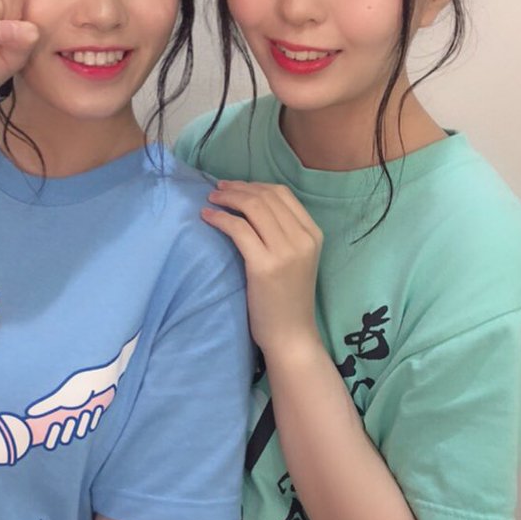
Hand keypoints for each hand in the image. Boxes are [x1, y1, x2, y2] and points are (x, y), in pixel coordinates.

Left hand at [202, 181, 323, 358]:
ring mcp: (285, 252)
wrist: (291, 334)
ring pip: (252, 208)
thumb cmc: (288, 299)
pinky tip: (207, 217)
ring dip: (227, 198)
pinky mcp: (264, 266)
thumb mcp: (297, 259)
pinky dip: (220, 218)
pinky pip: (238, 229)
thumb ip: (284, 233)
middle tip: (217, 190)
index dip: (254, 185)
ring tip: (210, 200)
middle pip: (265, 197)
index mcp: (313, 233)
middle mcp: (302, 238)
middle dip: (237, 188)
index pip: (282, 194)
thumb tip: (251, 205)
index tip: (234, 187)